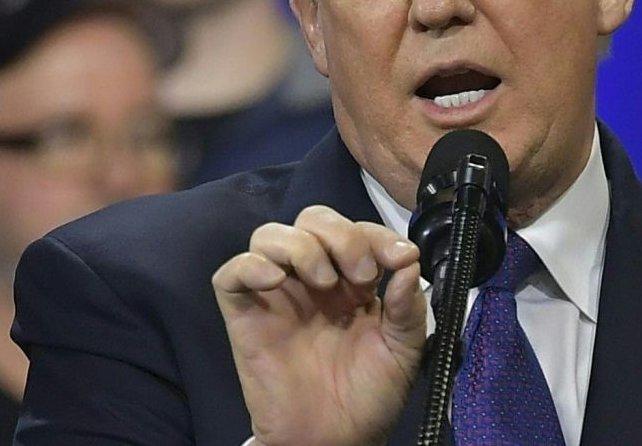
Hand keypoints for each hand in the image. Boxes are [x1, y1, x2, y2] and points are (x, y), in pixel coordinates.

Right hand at [212, 205, 425, 445]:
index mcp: (352, 280)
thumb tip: (409, 265)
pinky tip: (277, 282)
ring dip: (301, 246)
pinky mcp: (246, 316)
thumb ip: (408, 307)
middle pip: (312, 219)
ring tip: (323, 281)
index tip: (400, 258)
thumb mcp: (404, 350)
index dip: (377, 235)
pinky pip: (232, 273)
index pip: (356, 230)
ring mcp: (277, 294)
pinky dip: (252, 265)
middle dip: (340, 234)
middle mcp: (313, 279)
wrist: (335, 440)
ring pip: (270, 235)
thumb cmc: (369, 396)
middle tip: (360, 274)